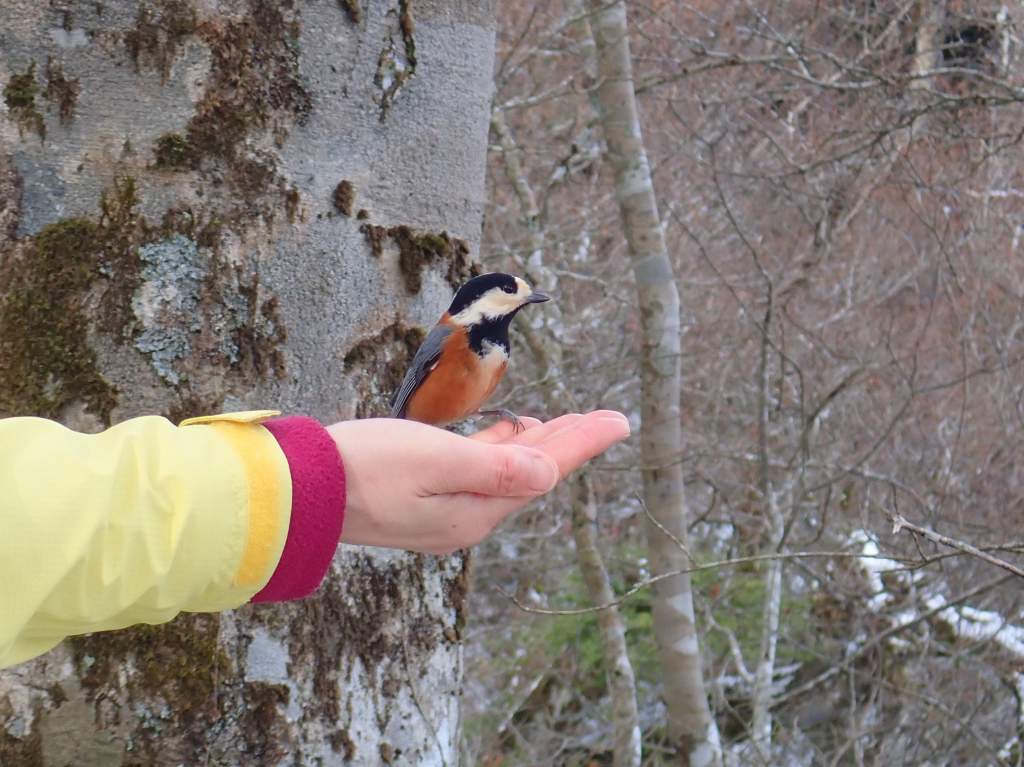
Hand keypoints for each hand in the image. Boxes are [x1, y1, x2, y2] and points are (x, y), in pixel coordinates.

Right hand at [327, 411, 629, 553]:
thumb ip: (495, 467)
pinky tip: (509, 434)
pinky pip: (479, 474)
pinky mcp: (423, 499)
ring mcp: (444, 512)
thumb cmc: (363, 466)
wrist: (298, 490)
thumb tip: (549, 472)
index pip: (543, 472)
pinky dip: (502, 451)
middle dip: (569, 443)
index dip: (582, 442)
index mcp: (474, 512)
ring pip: (507, 473)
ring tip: (568, 424)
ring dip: (538, 446)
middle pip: (531, 475)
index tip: (620, 421)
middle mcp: (466, 518)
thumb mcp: (433, 460)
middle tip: (606, 420)